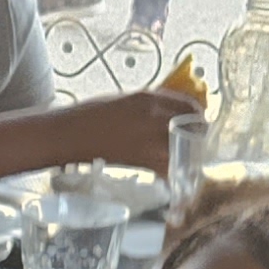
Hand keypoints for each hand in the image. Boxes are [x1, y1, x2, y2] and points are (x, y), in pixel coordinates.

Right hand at [73, 86, 202, 170]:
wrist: (70, 135)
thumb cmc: (91, 114)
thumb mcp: (124, 100)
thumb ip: (149, 105)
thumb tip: (170, 111)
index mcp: (148, 99)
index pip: (188, 105)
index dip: (198, 114)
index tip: (199, 119)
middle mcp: (152, 118)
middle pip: (191, 128)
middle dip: (196, 135)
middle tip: (195, 139)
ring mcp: (148, 141)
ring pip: (182, 149)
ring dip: (186, 153)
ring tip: (183, 154)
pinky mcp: (141, 162)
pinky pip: (166, 167)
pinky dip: (170, 169)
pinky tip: (168, 169)